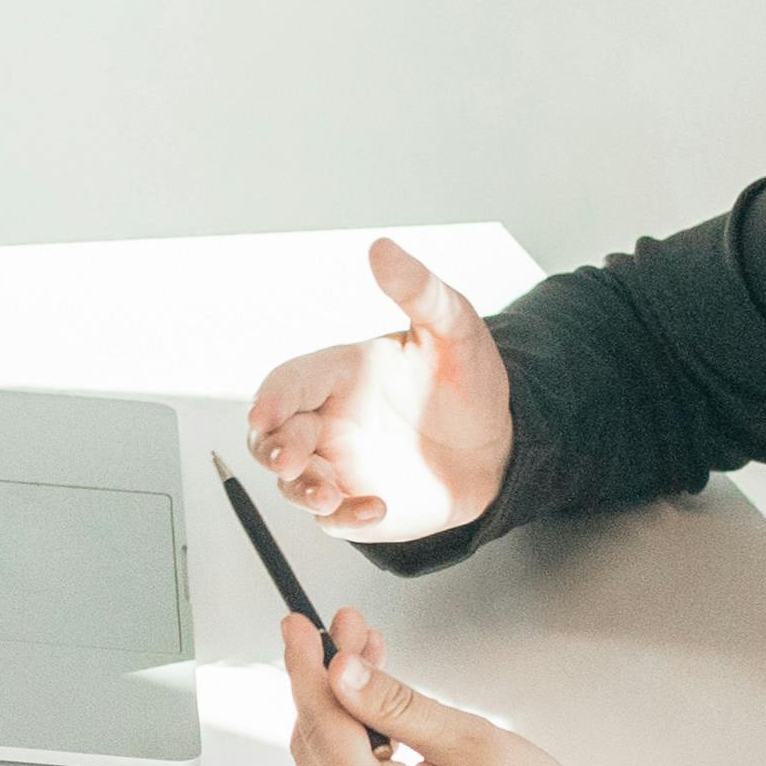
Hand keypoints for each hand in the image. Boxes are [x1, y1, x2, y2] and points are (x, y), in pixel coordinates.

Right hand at [245, 238, 511, 535]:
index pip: (291, 381)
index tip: (265, 415)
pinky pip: (332, 518)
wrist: (499, 448)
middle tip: (287, 460)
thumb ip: (418, 289)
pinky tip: (374, 508)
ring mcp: (338, 464)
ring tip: (328, 495)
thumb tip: (381, 247)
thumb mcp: (454, 329)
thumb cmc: (471, 384)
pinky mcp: (354, 502)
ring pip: (292, 480)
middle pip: (274, 435)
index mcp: (341, 375)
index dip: (272, 398)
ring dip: (300, 489)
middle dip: (272, 449)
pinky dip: (344, 518)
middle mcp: (329, 419)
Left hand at [277, 608, 697, 765]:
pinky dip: (356, 746)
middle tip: (349, 631)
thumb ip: (396, 705)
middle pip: (315, 746)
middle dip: (327, 682)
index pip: (323, 726)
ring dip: (341, 710)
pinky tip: (378, 712)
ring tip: (368, 660)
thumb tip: (338, 671)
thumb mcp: (473, 741)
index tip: (298, 624)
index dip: (307, 668)